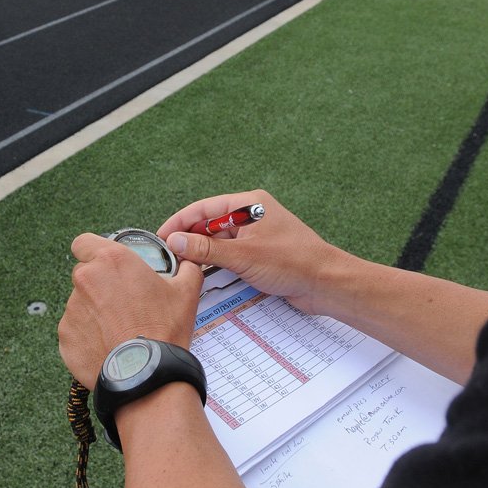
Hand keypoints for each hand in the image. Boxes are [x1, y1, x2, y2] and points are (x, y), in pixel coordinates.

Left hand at [58, 233, 203, 388]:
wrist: (146, 373)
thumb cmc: (164, 330)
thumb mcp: (186, 291)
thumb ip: (187, 268)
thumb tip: (189, 263)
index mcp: (112, 261)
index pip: (83, 242)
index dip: (92, 250)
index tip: (103, 262)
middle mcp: (86, 280)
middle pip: (84, 274)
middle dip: (99, 284)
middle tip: (122, 300)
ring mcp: (73, 309)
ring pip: (80, 303)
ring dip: (95, 310)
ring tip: (119, 327)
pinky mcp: (66, 336)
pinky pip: (75, 329)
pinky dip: (88, 334)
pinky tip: (109, 343)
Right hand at [157, 190, 341, 315]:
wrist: (325, 283)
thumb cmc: (293, 261)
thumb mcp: (243, 255)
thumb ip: (206, 249)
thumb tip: (175, 241)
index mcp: (248, 204)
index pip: (204, 208)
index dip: (180, 222)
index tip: (161, 237)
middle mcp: (251, 216)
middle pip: (210, 225)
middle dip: (190, 240)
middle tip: (169, 257)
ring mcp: (256, 236)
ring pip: (220, 243)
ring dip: (204, 255)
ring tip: (183, 269)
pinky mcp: (260, 254)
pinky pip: (231, 256)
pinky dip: (218, 265)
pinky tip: (205, 276)